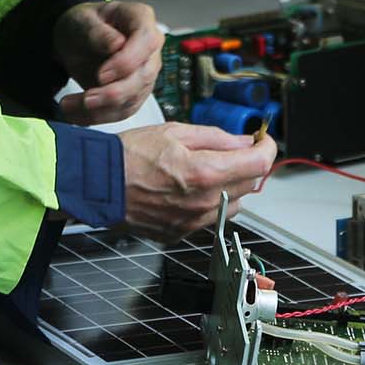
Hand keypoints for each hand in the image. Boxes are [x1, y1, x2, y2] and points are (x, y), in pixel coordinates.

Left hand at [53, 0, 163, 123]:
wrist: (76, 40)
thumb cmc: (83, 24)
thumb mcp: (82, 20)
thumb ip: (97, 32)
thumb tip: (117, 44)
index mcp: (141, 19)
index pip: (147, 41)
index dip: (127, 61)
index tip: (102, 74)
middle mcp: (150, 47)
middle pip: (144, 75)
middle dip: (114, 93)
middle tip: (86, 99)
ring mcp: (145, 71)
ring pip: (133, 98)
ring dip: (100, 109)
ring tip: (69, 105)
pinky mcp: (134, 93)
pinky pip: (122, 111)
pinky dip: (97, 116)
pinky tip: (76, 114)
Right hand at [119, 123, 276, 238]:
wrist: (98, 185)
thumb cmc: (130, 156)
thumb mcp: (176, 131)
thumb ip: (216, 137)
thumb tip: (243, 141)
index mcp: (206, 173)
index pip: (259, 163)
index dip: (266, 147)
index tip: (263, 139)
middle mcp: (204, 203)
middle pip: (249, 184)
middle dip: (246, 163)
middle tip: (231, 149)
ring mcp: (193, 222)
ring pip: (233, 204)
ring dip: (230, 185)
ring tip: (206, 169)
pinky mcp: (181, 233)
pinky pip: (209, 218)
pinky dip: (209, 202)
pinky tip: (188, 187)